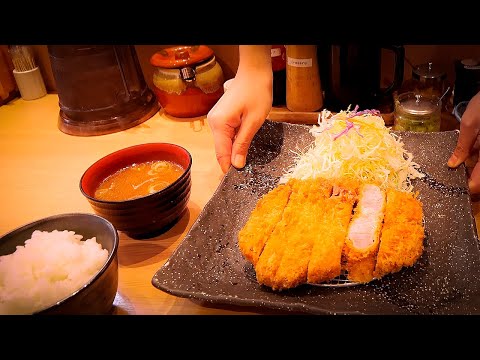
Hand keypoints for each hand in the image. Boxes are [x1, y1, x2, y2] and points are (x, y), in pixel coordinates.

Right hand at [207, 46, 272, 172]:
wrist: (254, 73)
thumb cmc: (256, 93)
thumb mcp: (254, 122)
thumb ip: (243, 144)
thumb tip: (236, 165)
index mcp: (219, 124)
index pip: (221, 153)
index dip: (228, 167)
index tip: (237, 179)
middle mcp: (213, 122)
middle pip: (221, 149)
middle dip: (232, 159)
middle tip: (246, 171)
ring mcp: (216, 119)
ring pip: (224, 143)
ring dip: (234, 150)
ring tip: (246, 157)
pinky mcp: (221, 117)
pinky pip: (226, 135)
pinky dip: (234, 141)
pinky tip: (244, 142)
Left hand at [448, 91, 479, 193]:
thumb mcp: (471, 123)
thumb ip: (463, 146)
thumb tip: (452, 164)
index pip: (479, 183)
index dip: (468, 188)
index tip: (453, 187)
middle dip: (470, 177)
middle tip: (453, 174)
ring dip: (474, 166)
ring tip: (456, 163)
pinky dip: (477, 154)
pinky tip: (469, 150)